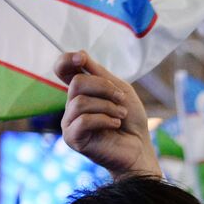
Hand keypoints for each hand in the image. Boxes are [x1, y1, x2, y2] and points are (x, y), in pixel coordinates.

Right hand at [56, 51, 160, 178]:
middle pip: (76, 83)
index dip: (67, 60)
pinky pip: (83, 120)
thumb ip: (100, 75)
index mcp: (81, 92)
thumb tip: (80, 55)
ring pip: (80, 102)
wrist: (140, 148)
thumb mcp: (120, 90)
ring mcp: (69, 122)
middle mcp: (71, 105)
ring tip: (121, 116)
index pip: (62, 70)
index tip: (82, 59)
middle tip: (121, 100)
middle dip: (103, 88)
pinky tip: (115, 125)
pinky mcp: (72, 138)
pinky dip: (104, 120)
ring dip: (107, 106)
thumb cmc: (131, 120)